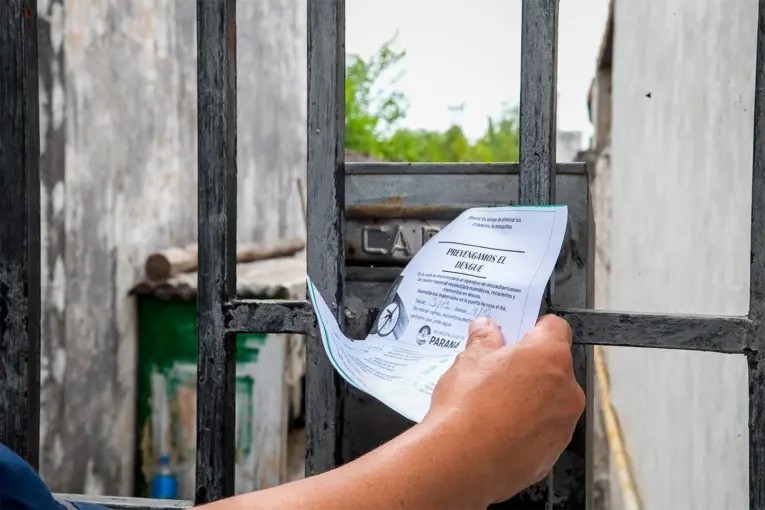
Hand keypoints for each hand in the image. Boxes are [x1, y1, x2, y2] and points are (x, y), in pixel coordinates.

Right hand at [425, 315, 584, 504]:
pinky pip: (543, 430)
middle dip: (529, 366)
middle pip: (554, 366)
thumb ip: (483, 340)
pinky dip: (526, 427)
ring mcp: (563, 424)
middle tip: (497, 371)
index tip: (518, 334)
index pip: (555, 327)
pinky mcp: (553, 452)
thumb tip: (485, 329)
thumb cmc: (467, 408)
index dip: (534, 328)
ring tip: (494, 405)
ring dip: (530, 398)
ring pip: (550, 400)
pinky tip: (498, 429)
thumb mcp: (468, 361)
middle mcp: (566, 389)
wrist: (461, 462)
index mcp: (549, 356)